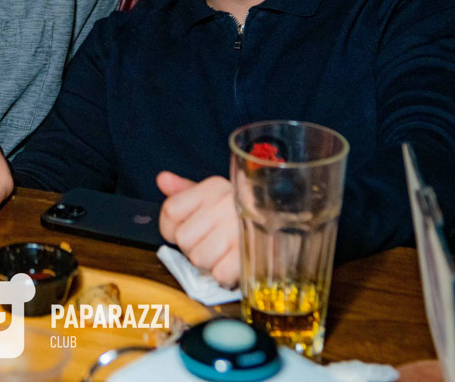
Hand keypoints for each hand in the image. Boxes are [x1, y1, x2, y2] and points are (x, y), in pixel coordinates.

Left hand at [157, 171, 240, 287]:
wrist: (291, 223)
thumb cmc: (246, 211)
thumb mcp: (216, 195)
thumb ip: (186, 191)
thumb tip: (163, 180)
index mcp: (212, 188)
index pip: (170, 211)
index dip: (171, 229)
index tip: (188, 230)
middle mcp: (223, 205)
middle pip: (183, 240)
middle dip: (194, 247)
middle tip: (214, 243)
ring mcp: (237, 229)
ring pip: (198, 258)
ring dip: (210, 262)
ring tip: (225, 252)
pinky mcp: (249, 255)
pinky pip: (219, 273)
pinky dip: (225, 274)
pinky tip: (235, 262)